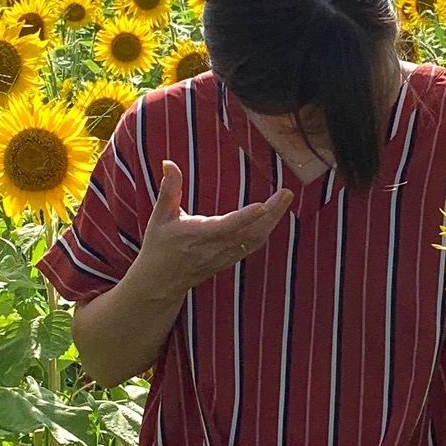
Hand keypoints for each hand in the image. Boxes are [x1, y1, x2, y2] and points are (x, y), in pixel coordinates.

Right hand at [132, 160, 292, 300]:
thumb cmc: (159, 246)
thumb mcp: (160, 217)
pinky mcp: (229, 260)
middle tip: (286, 194)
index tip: (262, 207)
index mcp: (198, 235)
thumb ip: (169, 189)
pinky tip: (273, 215)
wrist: (161, 282)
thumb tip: (169, 163)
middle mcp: (215, 248)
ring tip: (284, 199)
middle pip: (250, 232)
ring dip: (273, 220)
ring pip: (255, 240)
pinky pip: (252, 245)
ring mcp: (225, 256)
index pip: (226, 226)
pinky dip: (265, 230)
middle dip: (271, 214)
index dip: (245, 217)